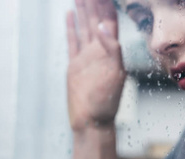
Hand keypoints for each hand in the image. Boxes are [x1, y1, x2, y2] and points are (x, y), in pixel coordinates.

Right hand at [66, 0, 125, 132]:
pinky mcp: (75, 65)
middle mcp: (100, 51)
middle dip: (94, 3)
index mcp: (111, 51)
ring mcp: (87, 57)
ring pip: (84, 27)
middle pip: (96, 20)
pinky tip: (70, 15)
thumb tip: (102, 25)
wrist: (92, 121)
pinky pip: (73, 41)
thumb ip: (111, 49)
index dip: (106, 6)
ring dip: (83, 10)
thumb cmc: (106, 102)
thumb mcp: (114, 74)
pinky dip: (71, 27)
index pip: (109, 21)